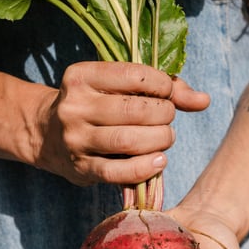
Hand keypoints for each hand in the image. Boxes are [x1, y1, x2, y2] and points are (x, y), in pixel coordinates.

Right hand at [34, 62, 208, 185]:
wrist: (45, 133)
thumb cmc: (95, 104)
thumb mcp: (117, 86)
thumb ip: (163, 88)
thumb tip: (204, 100)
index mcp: (81, 76)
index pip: (135, 76)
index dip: (163, 85)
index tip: (168, 93)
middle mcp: (74, 106)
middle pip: (135, 110)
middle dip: (164, 115)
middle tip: (167, 118)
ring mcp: (75, 139)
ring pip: (129, 141)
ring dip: (159, 140)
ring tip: (165, 138)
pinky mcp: (80, 168)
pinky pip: (118, 173)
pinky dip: (145, 168)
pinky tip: (158, 161)